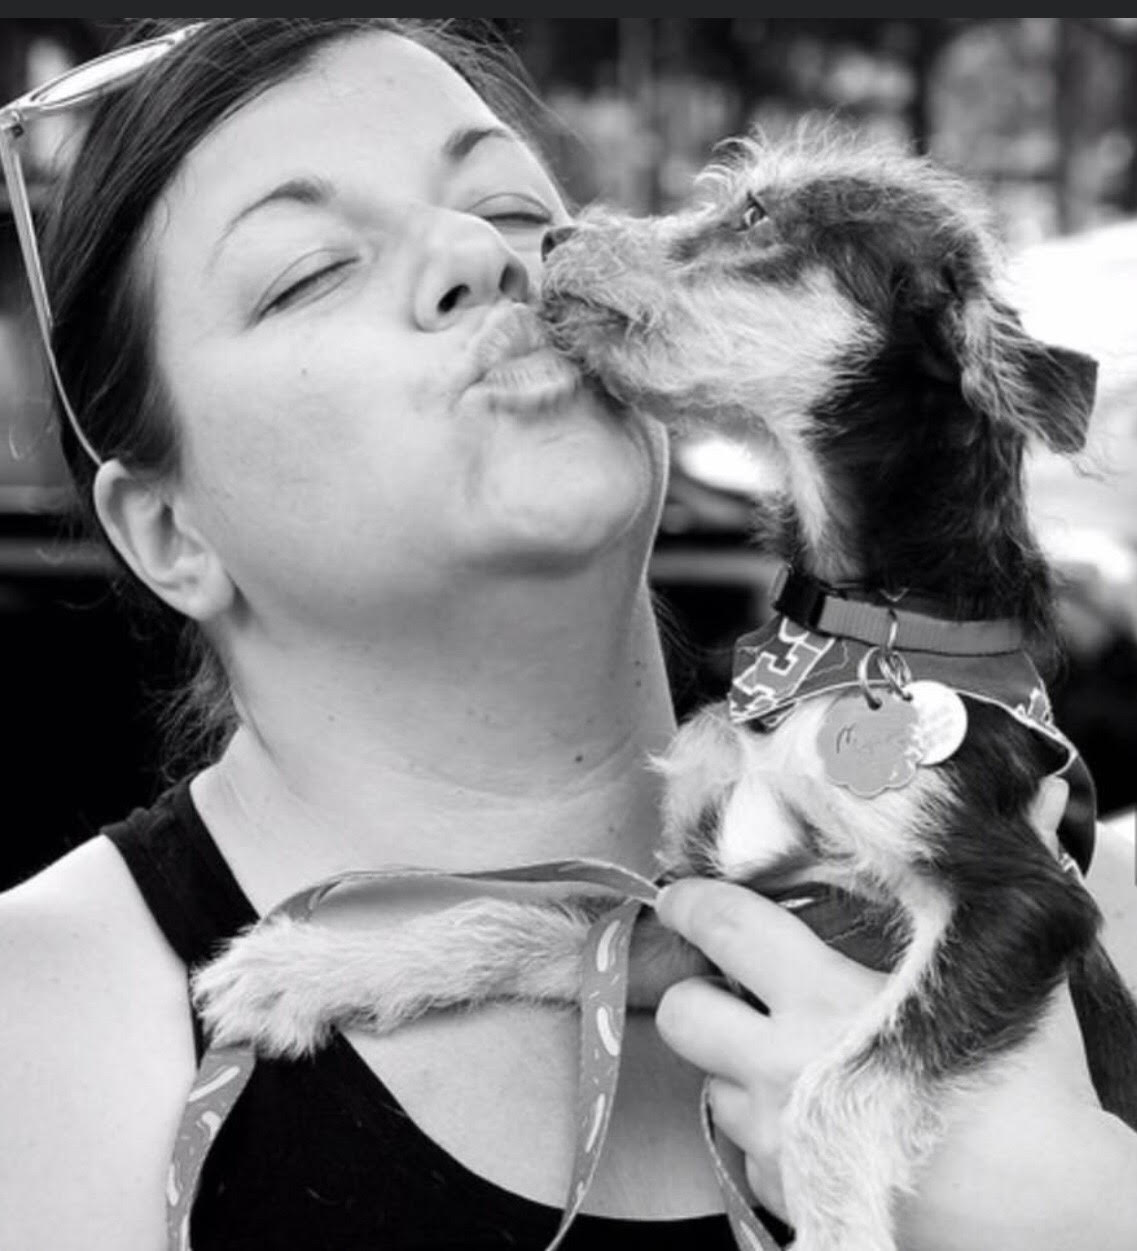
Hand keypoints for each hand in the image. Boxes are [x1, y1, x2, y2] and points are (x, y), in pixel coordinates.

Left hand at [653, 868, 1136, 1249]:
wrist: (1055, 1223)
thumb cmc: (1033, 1095)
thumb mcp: (1009, 977)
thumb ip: (996, 889)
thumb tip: (1034, 796)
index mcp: (822, 998)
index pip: (724, 926)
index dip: (690, 902)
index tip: (680, 894)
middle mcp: (781, 1068)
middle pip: (683, 1014)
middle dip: (697, 993)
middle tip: (731, 986)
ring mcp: (780, 1139)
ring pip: (711, 1089)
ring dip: (735, 1069)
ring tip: (785, 1060)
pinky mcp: (792, 1199)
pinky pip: (748, 1155)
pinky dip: (768, 1133)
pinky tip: (814, 1121)